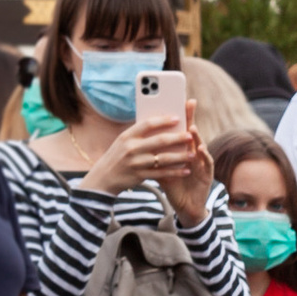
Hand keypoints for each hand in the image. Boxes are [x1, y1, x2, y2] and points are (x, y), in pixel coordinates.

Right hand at [87, 110, 211, 219]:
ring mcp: (136, 163)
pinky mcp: (140, 176)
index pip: (147, 124)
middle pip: (159, 141)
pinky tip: (186, 170)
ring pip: (163, 158)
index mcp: (127, 136)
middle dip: (177, 138)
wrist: (104, 177)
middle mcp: (131, 148)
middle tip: (190, 136)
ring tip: (192, 155)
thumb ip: (139, 134)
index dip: (163, 120)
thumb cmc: (118, 156)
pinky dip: (175, 172)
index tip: (178, 118)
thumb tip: (161, 123)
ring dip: (180, 156)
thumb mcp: (123, 142)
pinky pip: (162, 174)